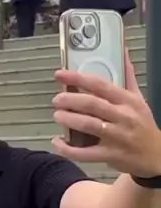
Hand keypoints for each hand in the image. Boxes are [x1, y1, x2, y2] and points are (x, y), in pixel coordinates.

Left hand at [51, 49, 160, 176]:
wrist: (156, 155)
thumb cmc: (143, 125)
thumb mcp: (139, 99)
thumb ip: (128, 76)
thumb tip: (123, 52)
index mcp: (127, 101)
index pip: (100, 85)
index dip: (78, 78)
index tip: (60, 75)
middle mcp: (123, 117)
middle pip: (92, 104)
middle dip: (70, 100)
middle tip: (56, 99)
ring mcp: (116, 137)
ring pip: (88, 125)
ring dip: (69, 119)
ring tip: (57, 115)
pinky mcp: (110, 155)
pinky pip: (86, 153)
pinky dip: (68, 149)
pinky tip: (58, 142)